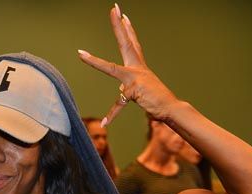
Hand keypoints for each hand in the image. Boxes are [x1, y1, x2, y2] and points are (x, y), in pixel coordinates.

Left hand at [77, 5, 180, 125]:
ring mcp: (135, 79)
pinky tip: (104, 124)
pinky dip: (111, 116)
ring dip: (94, 62)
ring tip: (81, 54)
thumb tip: (122, 91)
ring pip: (111, 69)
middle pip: (125, 44)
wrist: (170, 108)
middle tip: (114, 9)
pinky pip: (118, 105)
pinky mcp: (134, 92)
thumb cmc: (155, 99)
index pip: (132, 43)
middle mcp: (137, 68)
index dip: (126, 28)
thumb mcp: (140, 90)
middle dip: (118, 27)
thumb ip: (128, 88)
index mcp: (139, 66)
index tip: (121, 14)